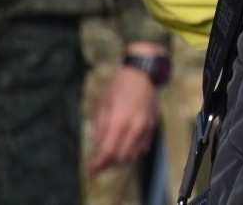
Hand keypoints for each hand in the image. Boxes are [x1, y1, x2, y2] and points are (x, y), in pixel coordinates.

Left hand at [86, 50, 161, 176]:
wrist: (144, 72)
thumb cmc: (120, 84)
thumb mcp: (104, 101)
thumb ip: (100, 123)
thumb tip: (97, 141)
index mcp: (119, 121)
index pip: (107, 152)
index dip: (97, 165)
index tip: (90, 171)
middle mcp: (134, 128)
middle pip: (121, 157)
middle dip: (108, 165)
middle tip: (98, 164)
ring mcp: (146, 128)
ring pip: (133, 155)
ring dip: (121, 160)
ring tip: (110, 158)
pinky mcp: (153, 126)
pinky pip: (143, 147)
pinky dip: (133, 152)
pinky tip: (125, 148)